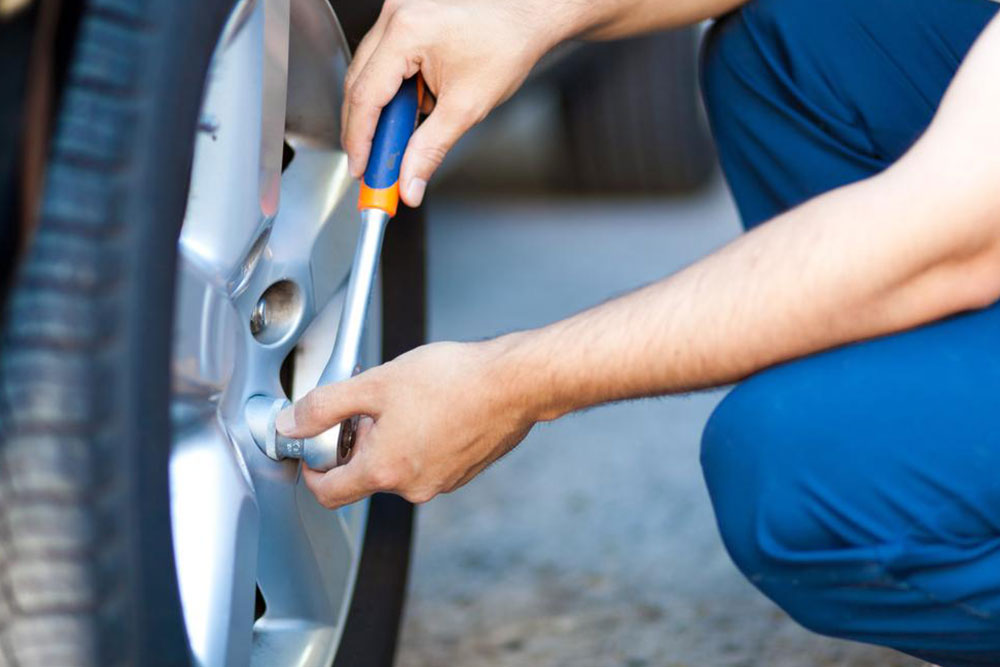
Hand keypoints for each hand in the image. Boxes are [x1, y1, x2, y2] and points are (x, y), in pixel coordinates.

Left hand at [276, 341, 535, 507]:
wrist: (514, 384)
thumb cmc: (453, 381)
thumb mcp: (375, 383)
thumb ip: (325, 405)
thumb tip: (290, 423)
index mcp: (385, 471)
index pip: (328, 493)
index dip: (311, 468)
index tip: (312, 445)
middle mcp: (413, 487)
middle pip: (365, 475)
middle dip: (358, 441)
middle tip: (369, 404)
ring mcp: (442, 481)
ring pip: (398, 465)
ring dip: (391, 438)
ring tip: (407, 399)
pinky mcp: (464, 471)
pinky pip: (427, 460)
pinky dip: (420, 439)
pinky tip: (433, 407)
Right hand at [342, 0, 578, 206]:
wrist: (527, 17)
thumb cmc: (506, 45)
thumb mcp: (466, 108)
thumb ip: (430, 150)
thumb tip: (409, 183)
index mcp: (405, 34)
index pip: (365, 97)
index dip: (358, 141)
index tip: (360, 170)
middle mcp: (394, 18)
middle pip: (359, 86)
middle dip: (366, 131)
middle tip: (375, 167)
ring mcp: (397, 16)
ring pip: (369, 76)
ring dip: (383, 112)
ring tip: (406, 136)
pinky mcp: (404, 21)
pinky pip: (384, 64)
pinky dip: (394, 93)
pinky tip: (416, 108)